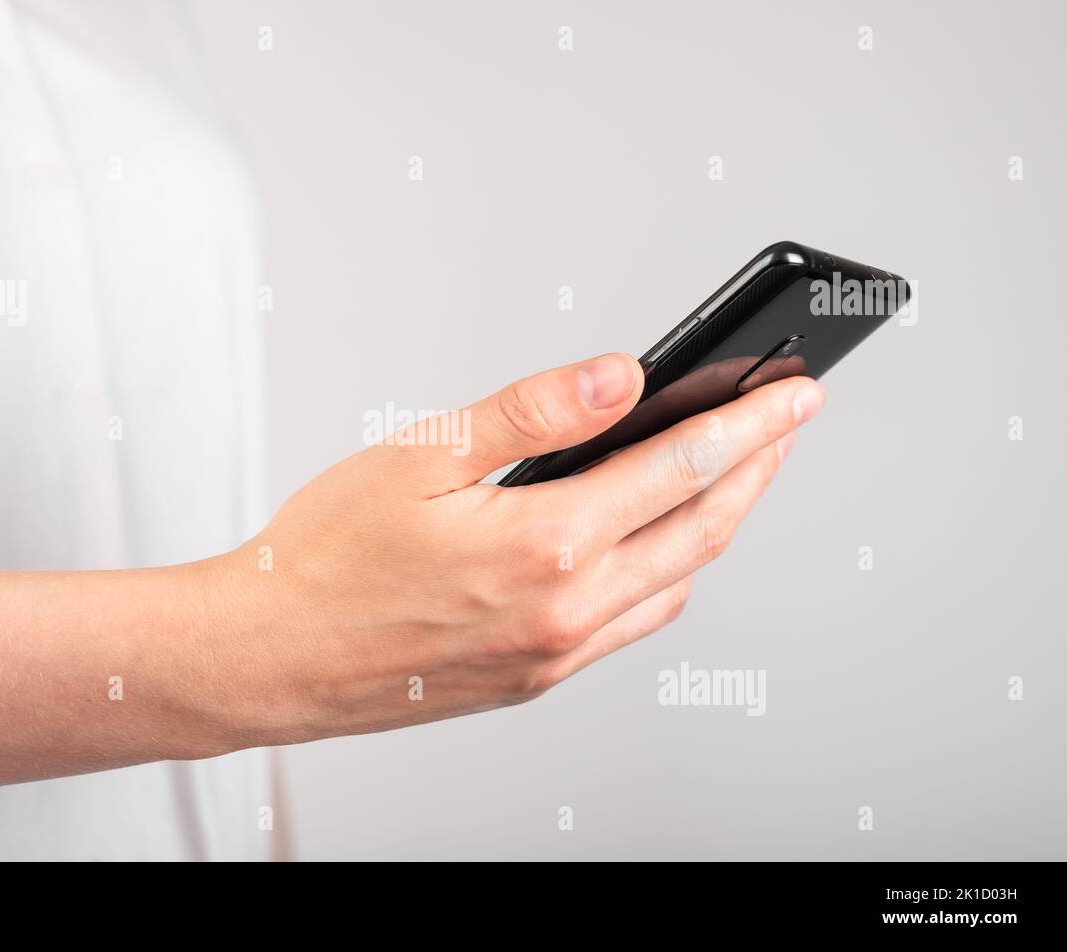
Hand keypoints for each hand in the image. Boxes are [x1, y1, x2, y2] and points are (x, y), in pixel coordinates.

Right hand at [186, 353, 823, 752]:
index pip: (683, 470)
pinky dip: (666, 576)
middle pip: (701, 531)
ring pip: (675, 584)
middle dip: (756, 471)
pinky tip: (652, 547)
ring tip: (728, 477)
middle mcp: (566, 611)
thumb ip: (533, 412)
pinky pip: (631, 625)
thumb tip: (620, 375)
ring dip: (715, 526)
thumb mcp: (421, 456)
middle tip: (786, 428)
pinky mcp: (534, 678)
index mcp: (545, 546)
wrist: (270, 657)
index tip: (795, 393)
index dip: (751, 425)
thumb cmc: (326, 556)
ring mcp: (554, 655)